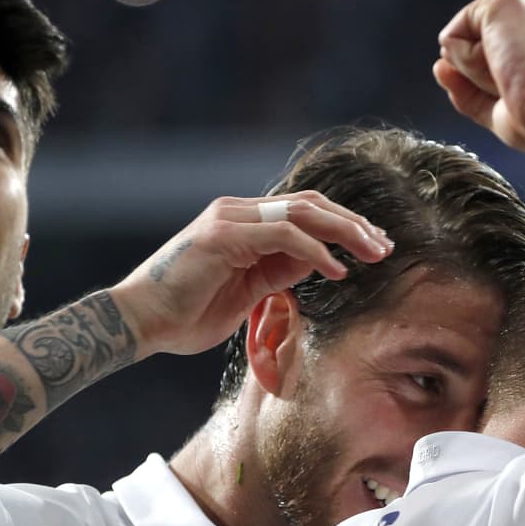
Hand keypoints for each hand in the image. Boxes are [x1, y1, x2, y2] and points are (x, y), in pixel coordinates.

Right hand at [111, 192, 391, 358]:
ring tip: (374, 253)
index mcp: (242, 223)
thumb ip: (278, 271)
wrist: (139, 321)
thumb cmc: (187, 314)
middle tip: (385, 246)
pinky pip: (283, 236)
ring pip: (302, 213)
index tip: (374, 246)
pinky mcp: (223, 236)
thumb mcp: (247, 291)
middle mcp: (237, 212)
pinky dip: (316, 251)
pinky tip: (337, 270)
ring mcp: (229, 220)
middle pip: (309, 204)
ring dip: (345, 232)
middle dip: (353, 224)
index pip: (304, 211)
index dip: (343, 225)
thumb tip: (319, 262)